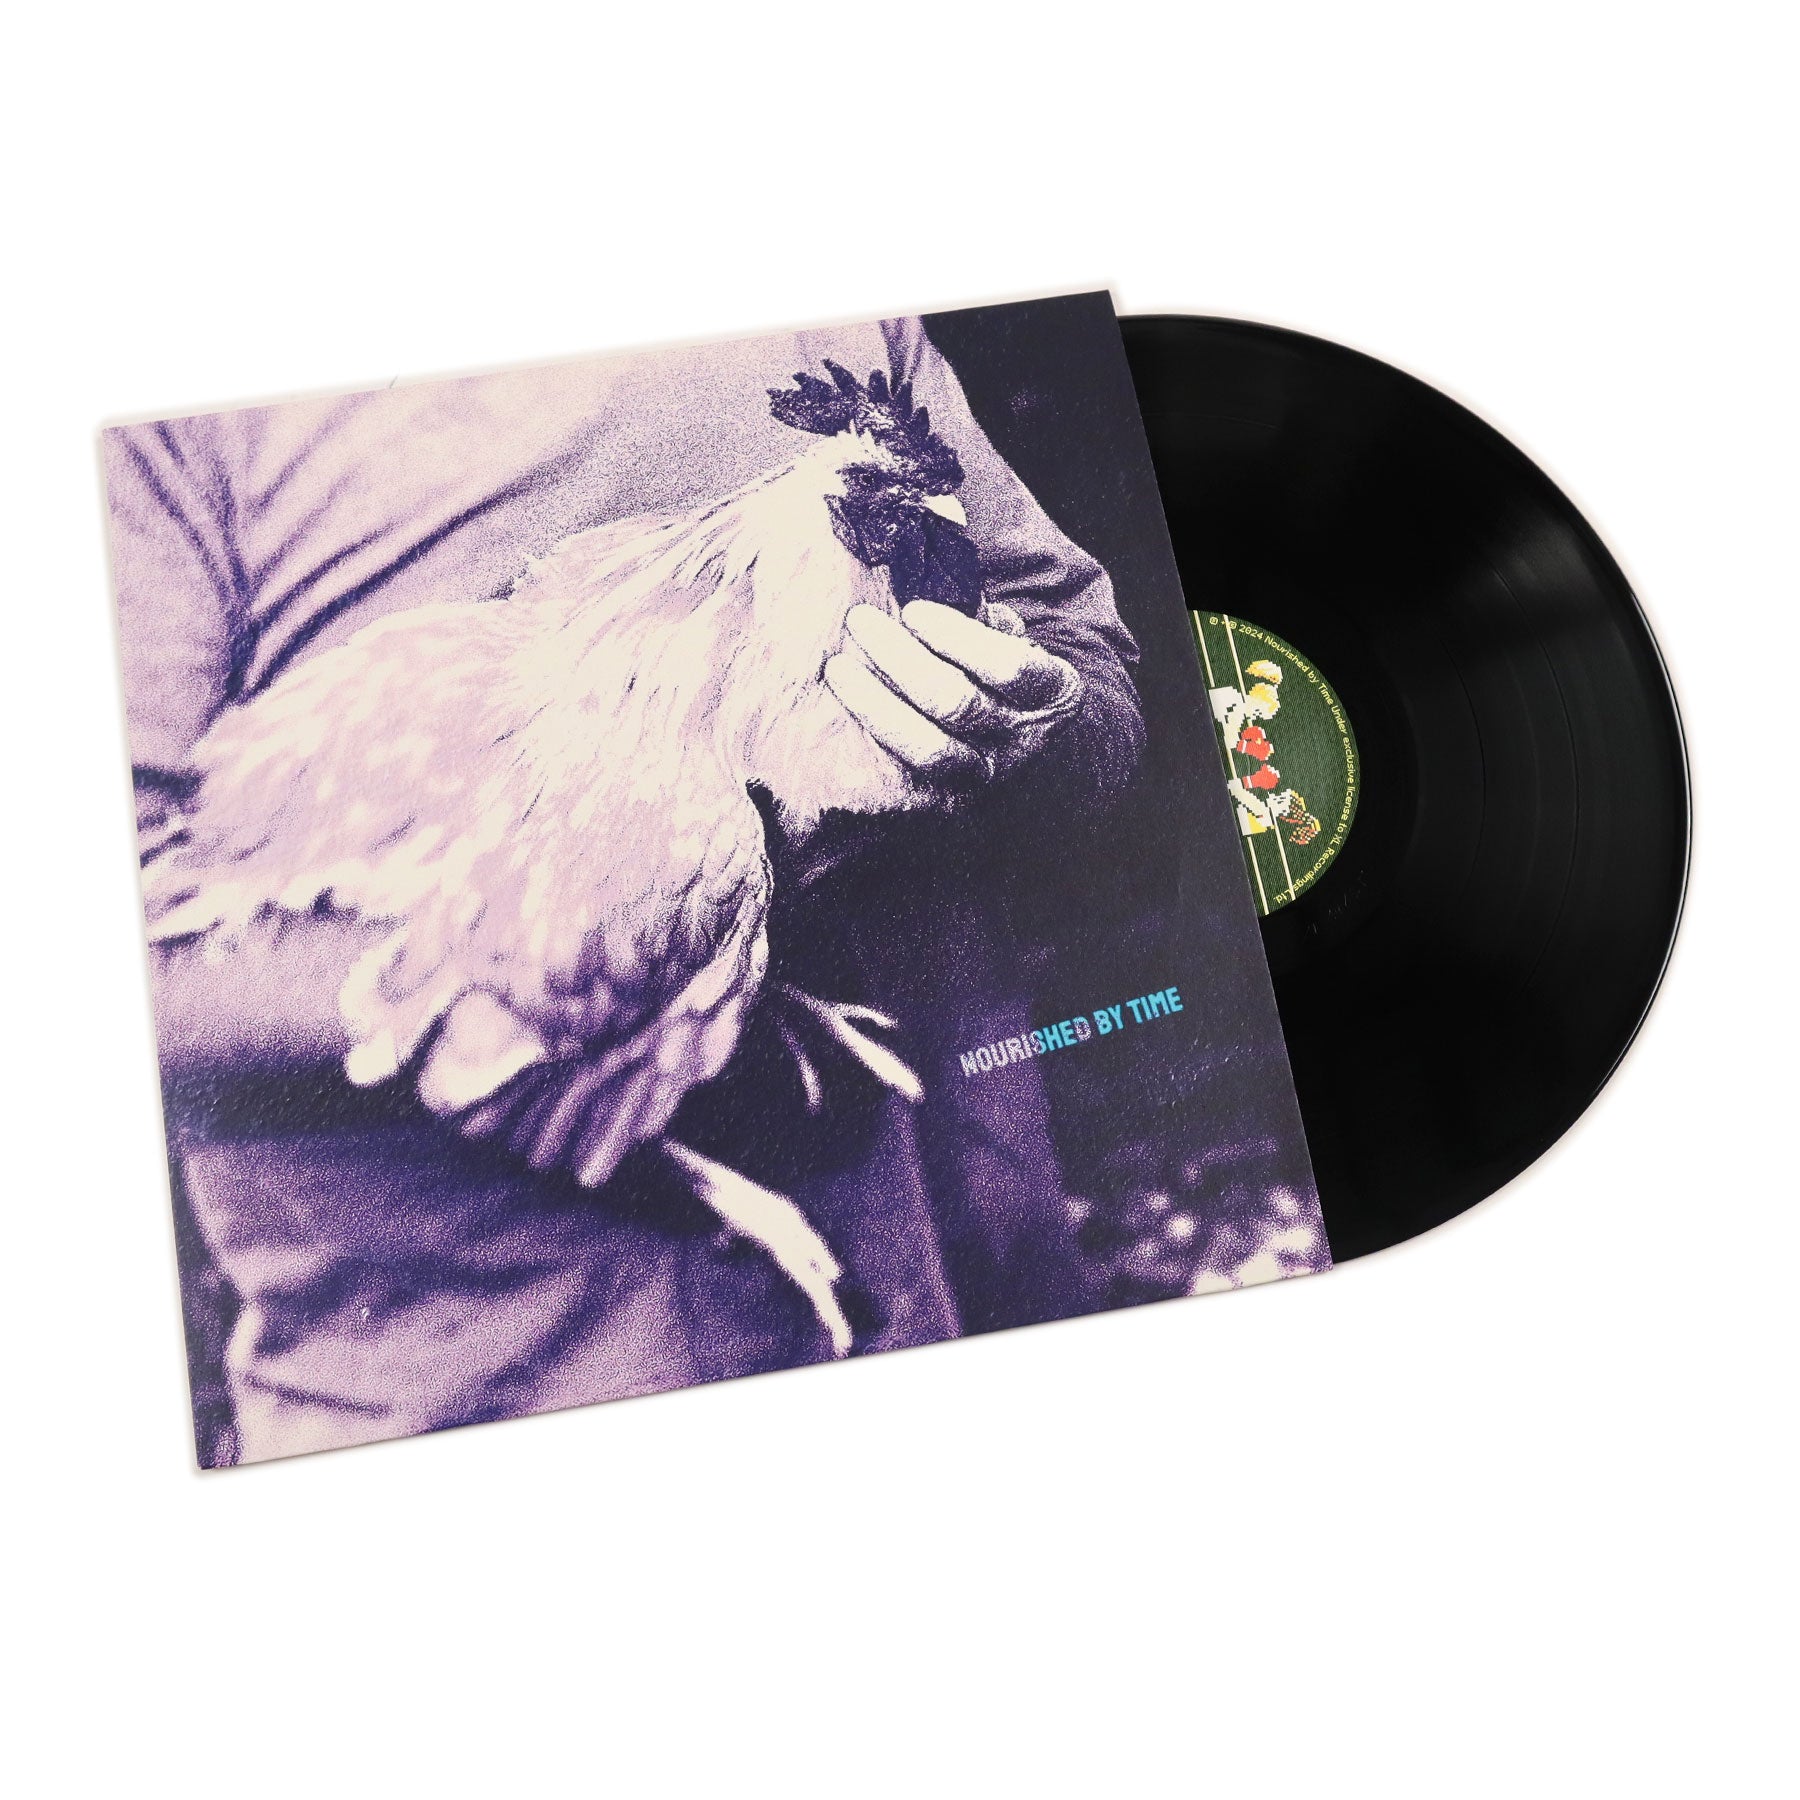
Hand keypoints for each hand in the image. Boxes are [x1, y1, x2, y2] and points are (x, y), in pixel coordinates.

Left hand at [824, 601, 1084, 789]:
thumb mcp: (1002, 630)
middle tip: (859, 621)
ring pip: (928, 748)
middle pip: (957, 704)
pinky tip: (845, 707)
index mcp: (1053, 690)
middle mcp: (1024, 739)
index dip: (956, 637)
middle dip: (900, 659)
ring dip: (876, 704)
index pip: (1009, 666)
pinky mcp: (950, 799)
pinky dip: (873, 739)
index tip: (912, 609)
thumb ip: (974, 594)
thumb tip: (934, 520)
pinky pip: (906, 774)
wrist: (1014, 740)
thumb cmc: (995, 667)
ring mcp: (987, 775)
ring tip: (839, 667)